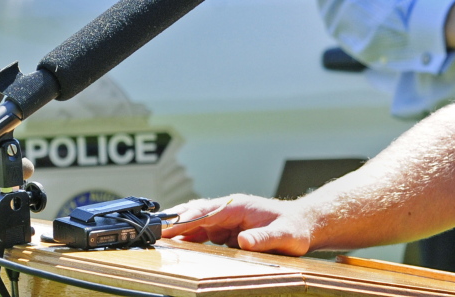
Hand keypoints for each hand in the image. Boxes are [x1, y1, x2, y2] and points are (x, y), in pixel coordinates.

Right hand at [162, 194, 312, 255]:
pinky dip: (186, 238)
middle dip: (172, 221)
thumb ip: (264, 238)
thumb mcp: (284, 235)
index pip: (207, 210)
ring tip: (154, 241)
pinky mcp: (225, 231)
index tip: (168, 227)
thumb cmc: (295, 228)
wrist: (303, 226)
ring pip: (194, 223)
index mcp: (239, 206)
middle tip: (151, 232)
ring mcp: (226, 220)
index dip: (187, 219)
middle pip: (195, 213)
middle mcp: (229, 210)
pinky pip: (201, 233)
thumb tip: (243, 241)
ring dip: (175, 230)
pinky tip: (173, 247)